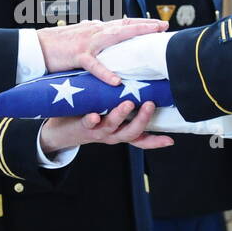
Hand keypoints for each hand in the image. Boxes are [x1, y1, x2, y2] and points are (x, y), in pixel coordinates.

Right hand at [37, 18, 167, 84]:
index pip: (123, 23)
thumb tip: (102, 28)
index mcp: (96, 29)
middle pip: (124, 26)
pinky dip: (105, 73)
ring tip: (149, 43)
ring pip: (113, 37)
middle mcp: (94, 32)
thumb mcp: (80, 36)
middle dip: (145, 26)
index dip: (142, 22)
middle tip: (163, 26)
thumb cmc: (57, 44)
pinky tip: (116, 82)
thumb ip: (93, 35)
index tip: (160, 24)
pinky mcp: (76, 56)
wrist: (36, 47)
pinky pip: (93, 65)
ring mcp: (86, 43)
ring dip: (132, 37)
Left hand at [38, 99, 174, 152]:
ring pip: (112, 126)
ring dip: (120, 115)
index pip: (142, 139)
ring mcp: (98, 131)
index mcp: (121, 132)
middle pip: (131, 132)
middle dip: (142, 119)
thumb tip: (145, 89)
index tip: (170, 140)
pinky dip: (92, 120)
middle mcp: (113, 134)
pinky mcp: (84, 125)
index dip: (156, 141)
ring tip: (127, 104)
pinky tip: (95, 115)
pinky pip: (89, 124)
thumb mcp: (112, 116)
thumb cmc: (92, 118)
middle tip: (150, 105)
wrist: (61, 131)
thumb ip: (126, 107)